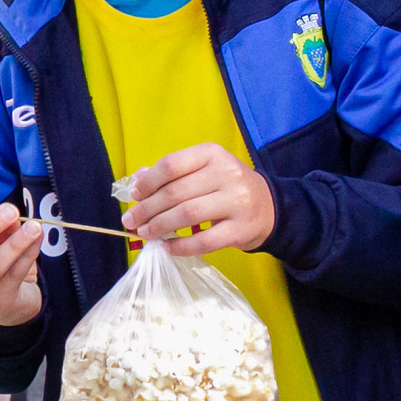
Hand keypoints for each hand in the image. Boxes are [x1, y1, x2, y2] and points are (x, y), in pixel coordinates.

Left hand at [123, 144, 274, 255]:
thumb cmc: (228, 187)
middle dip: (147, 209)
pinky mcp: (240, 229)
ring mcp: (236, 202)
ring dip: (158, 227)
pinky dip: (179, 246)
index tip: (135, 196)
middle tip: (132, 221)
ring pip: (186, 215)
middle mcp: (227, 174)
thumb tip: (138, 179)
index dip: (148, 182)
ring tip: (145, 233)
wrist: (269, 207)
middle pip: (175, 193)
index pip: (172, 165)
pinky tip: (168, 247)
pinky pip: (202, 241)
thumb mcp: (204, 170)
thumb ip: (173, 173)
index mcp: (213, 154)